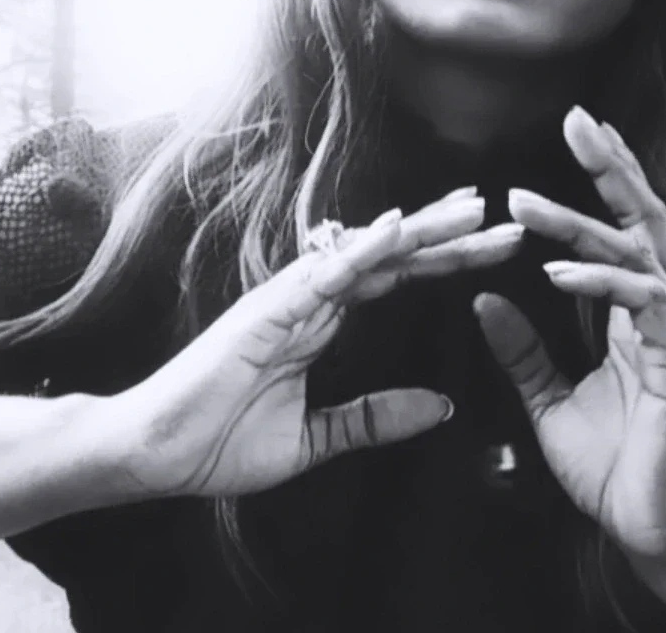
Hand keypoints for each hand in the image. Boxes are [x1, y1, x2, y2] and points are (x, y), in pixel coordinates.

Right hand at [104, 190, 523, 499]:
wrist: (155, 455)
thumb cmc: (220, 442)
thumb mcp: (315, 439)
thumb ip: (374, 418)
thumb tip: (441, 405)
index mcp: (322, 322)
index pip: (397, 280)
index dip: (445, 262)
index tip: (493, 247)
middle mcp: (312, 298)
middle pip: (396, 258)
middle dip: (453, 240)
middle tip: (510, 221)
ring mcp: (290, 299)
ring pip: (369, 253)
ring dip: (424, 231)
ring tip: (474, 210)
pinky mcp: (266, 311)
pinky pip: (323, 275)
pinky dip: (361, 249)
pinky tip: (399, 230)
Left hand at [475, 106, 665, 567]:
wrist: (651, 532)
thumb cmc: (610, 464)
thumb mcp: (549, 397)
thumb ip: (523, 348)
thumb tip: (483, 298)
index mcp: (636, 312)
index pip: (623, 227)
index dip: (603, 179)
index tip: (577, 132)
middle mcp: (664, 311)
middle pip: (645, 219)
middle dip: (611, 166)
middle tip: (576, 119)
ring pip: (638, 252)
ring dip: (580, 221)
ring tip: (524, 202)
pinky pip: (644, 305)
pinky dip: (600, 281)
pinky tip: (557, 271)